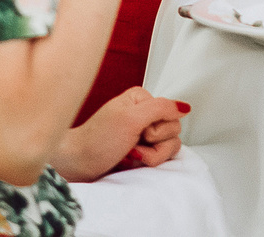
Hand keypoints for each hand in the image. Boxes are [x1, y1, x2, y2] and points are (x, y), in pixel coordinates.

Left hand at [49, 87, 187, 181]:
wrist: (80, 163)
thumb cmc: (97, 140)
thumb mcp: (130, 118)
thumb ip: (160, 108)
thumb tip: (183, 107)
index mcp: (142, 100)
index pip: (171, 114)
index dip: (157, 128)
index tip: (139, 130)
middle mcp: (145, 115)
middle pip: (173, 131)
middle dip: (154, 144)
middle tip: (132, 143)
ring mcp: (144, 135)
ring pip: (169, 146)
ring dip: (150, 155)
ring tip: (130, 153)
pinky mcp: (143, 151)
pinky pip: (161, 158)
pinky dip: (147, 162)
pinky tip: (131, 160)